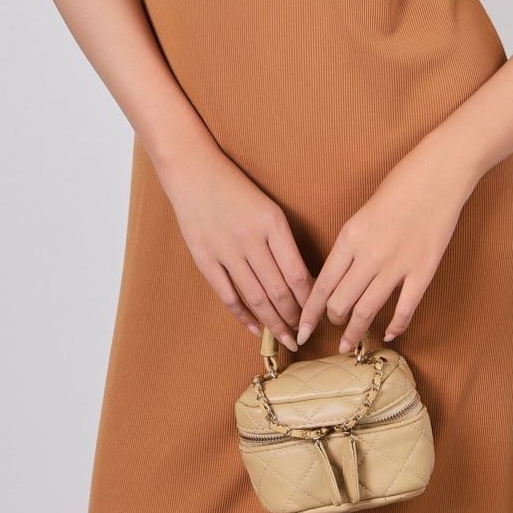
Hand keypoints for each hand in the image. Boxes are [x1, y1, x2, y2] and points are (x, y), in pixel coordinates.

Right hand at [157, 142, 312, 348]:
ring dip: (272, 322)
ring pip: (255, 297)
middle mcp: (250, 239)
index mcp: (273, 224)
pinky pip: (227, 295)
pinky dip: (242, 315)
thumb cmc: (236, 189)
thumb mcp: (269, 209)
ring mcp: (225, 251)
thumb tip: (301, 280)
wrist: (194, 172)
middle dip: (294, 317)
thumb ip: (284, 242)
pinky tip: (254, 329)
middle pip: (278, 290)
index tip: (317, 315)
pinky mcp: (204, 259)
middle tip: (304, 336)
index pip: (297, 272)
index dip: (309, 300)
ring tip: (285, 339)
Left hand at [294, 142, 475, 351]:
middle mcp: (369, 255)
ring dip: (355, 332)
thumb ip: (351, 244)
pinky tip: (390, 334)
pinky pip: (405, 308)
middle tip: (330, 330)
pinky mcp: (424, 270)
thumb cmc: (401, 184)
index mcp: (349, 237)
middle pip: (340, 302)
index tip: (301, 328)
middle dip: (332, 320)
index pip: (321, 284)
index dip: (309, 312)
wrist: (440, 173)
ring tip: (348, 345)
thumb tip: (341, 274)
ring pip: (367, 310)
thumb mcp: (362, 212)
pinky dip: (396, 326)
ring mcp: (398, 265)